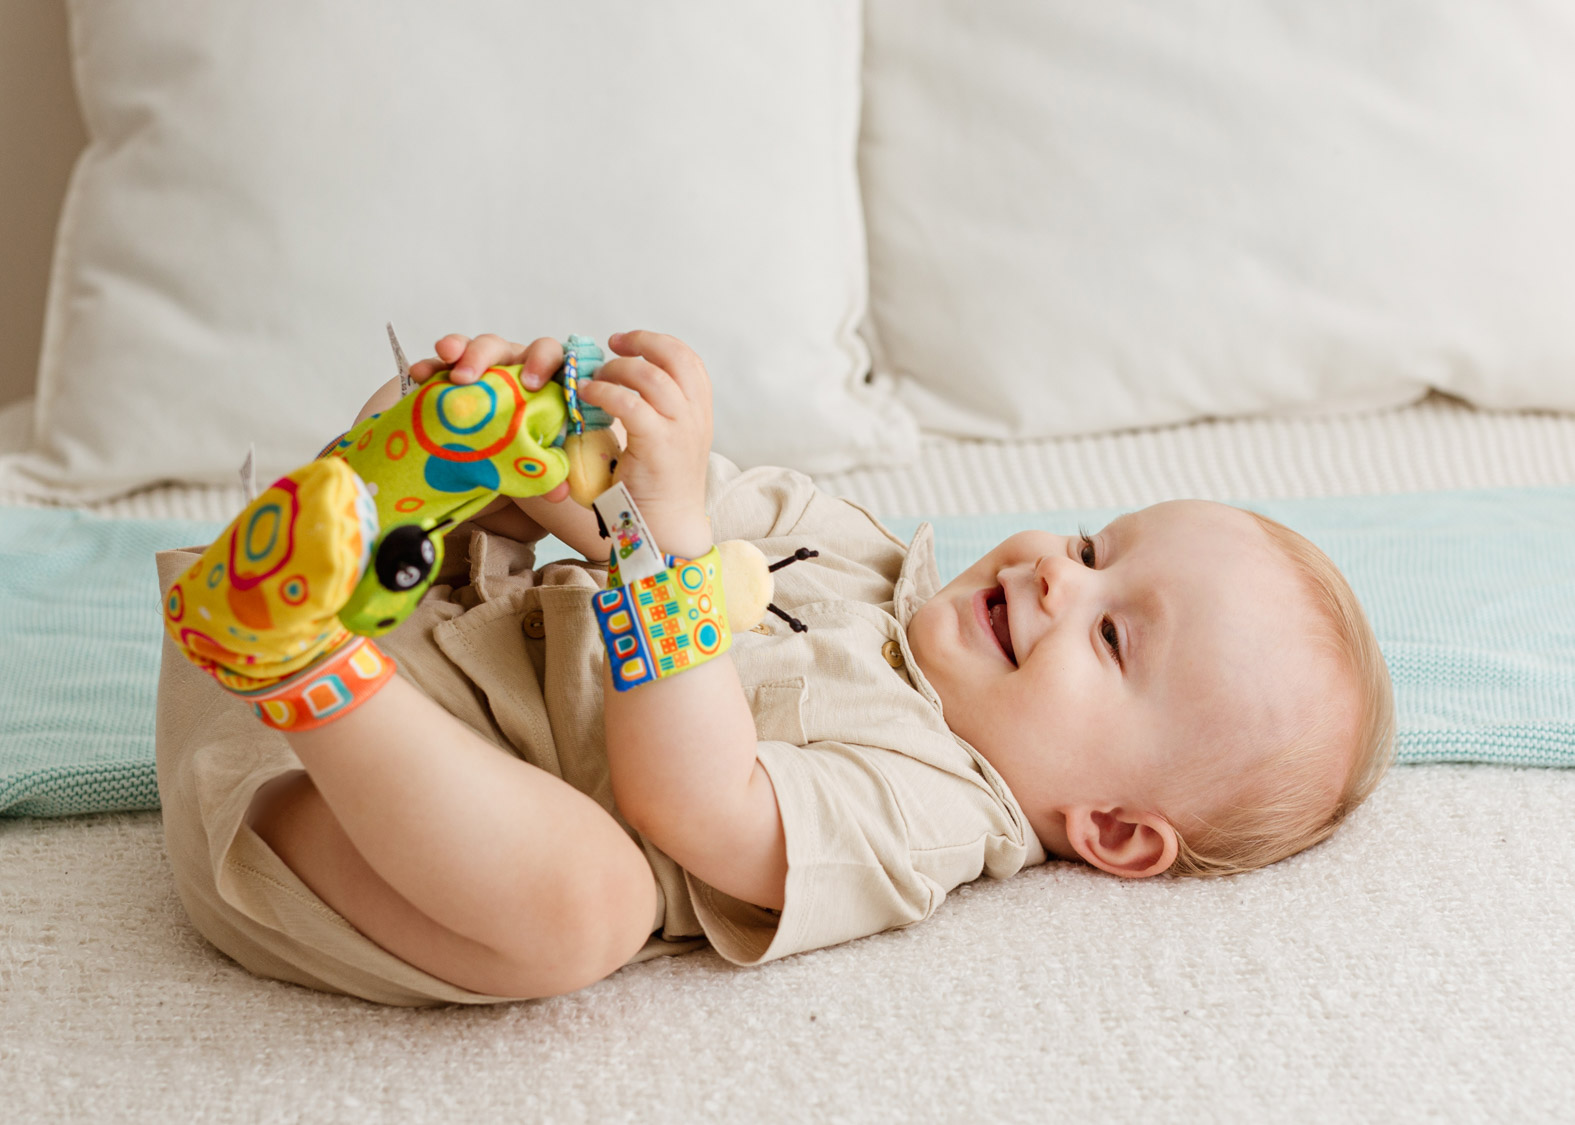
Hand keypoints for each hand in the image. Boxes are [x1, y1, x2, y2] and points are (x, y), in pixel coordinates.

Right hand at [409, 333, 572, 502]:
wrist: (489, 463)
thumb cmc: (520, 453)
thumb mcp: (536, 461)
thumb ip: (550, 470)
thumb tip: (559, 492)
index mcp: (541, 381)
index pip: (550, 355)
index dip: (542, 361)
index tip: (531, 383)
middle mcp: (510, 368)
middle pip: (502, 347)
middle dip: (484, 355)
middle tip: (468, 378)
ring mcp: (480, 369)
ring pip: (470, 348)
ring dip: (458, 350)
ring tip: (446, 359)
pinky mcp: (449, 377)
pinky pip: (438, 365)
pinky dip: (429, 366)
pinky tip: (418, 375)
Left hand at [580, 331, 713, 558]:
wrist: (666, 527)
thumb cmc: (656, 488)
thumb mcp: (667, 441)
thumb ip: (656, 412)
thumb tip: (620, 384)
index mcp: (699, 412)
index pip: (688, 359)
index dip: (656, 343)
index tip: (627, 343)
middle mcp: (695, 416)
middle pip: (674, 357)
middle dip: (639, 343)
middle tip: (610, 347)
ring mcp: (680, 429)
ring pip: (650, 376)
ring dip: (617, 369)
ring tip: (595, 380)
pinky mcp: (659, 445)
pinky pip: (630, 404)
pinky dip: (605, 393)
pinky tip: (589, 396)